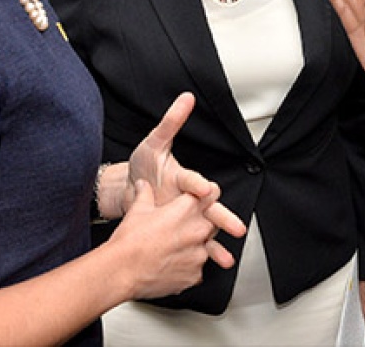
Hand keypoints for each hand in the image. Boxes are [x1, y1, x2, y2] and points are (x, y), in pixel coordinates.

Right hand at [107, 181, 224, 299]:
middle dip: (201, 224)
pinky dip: (187, 267)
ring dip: (194, 248)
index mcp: (187, 209)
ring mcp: (199, 255)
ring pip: (206, 247)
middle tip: (181, 229)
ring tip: (172, 251)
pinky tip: (171, 265)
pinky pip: (197, 269)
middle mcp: (198, 230)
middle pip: (213, 222)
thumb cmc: (129, 242)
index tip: (204, 199)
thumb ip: (145, 194)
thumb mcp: (137, 210)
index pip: (212, 193)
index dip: (207, 196)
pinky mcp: (195, 275)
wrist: (121, 272)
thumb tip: (143, 185)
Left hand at [122, 93, 245, 264]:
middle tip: (236, 226)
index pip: (192, 181)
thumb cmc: (144, 166)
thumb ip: (171, 122)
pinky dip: (203, 256)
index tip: (204, 188)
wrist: (128, 192)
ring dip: (218, 243)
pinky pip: (194, 244)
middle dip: (221, 217)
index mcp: (183, 178)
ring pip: (207, 229)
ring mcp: (185, 216)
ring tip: (228, 256)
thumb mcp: (153, 143)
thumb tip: (186, 98)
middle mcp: (188, 199)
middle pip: (209, 208)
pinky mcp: (179, 231)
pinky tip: (211, 266)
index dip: (197, 184)